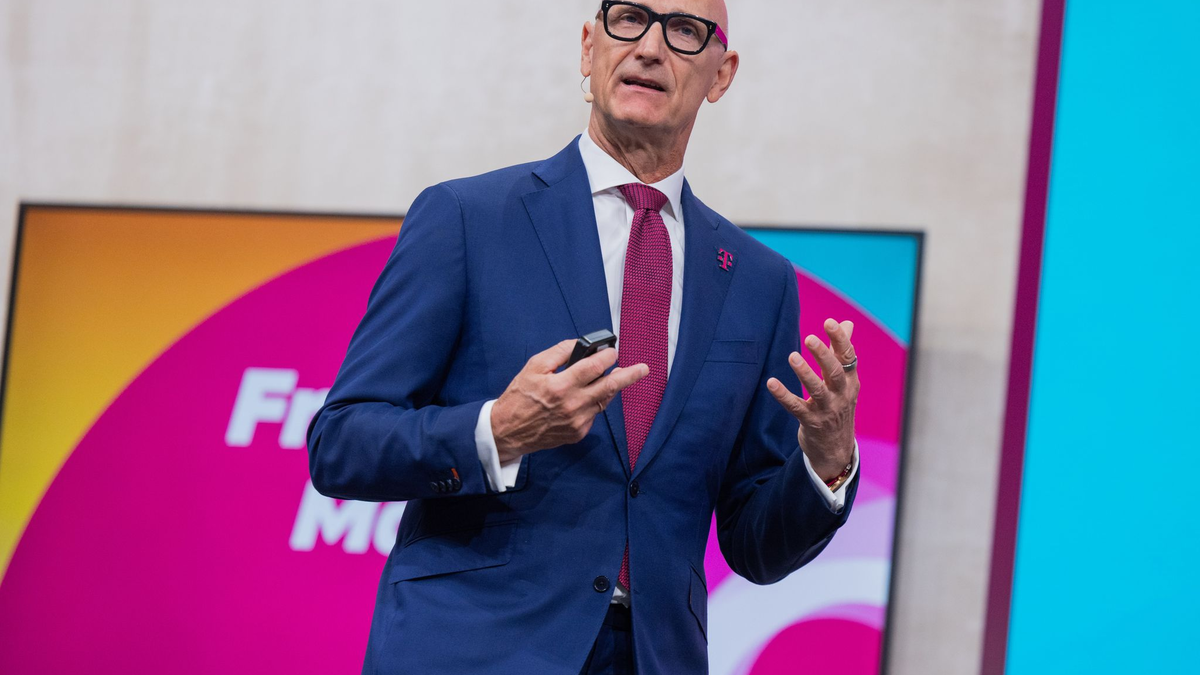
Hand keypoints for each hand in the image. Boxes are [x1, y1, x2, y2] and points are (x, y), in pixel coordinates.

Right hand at [492, 339, 648, 462]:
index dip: (607, 356)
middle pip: (610, 387)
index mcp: (560, 386)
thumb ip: (559, 353)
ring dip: (611, 387)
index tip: (612, 350)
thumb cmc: (519, 397)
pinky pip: (593, 414)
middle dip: (629, 375)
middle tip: (643, 368)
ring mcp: (577, 422)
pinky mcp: (578, 433)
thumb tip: (581, 345)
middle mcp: (573, 405)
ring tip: (619, 375)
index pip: (594, 367)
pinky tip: (587, 396)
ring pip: (604, 401)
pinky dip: (593, 402)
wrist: (507, 431)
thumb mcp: (533, 367)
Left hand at [766, 318, 859, 481]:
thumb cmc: (838, 407)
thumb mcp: (845, 381)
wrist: (836, 449)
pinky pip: (796, 407)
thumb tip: (848, 323)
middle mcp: (841, 395)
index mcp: (850, 381)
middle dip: (824, 355)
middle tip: (809, 338)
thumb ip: (842, 352)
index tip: (829, 322)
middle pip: (836, 372)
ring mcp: (826, 410)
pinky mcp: (810, 422)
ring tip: (792, 356)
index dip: (840, 339)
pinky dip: (783, 395)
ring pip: (817, 390)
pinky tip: (771, 383)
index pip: (848, 357)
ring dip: (805, 373)